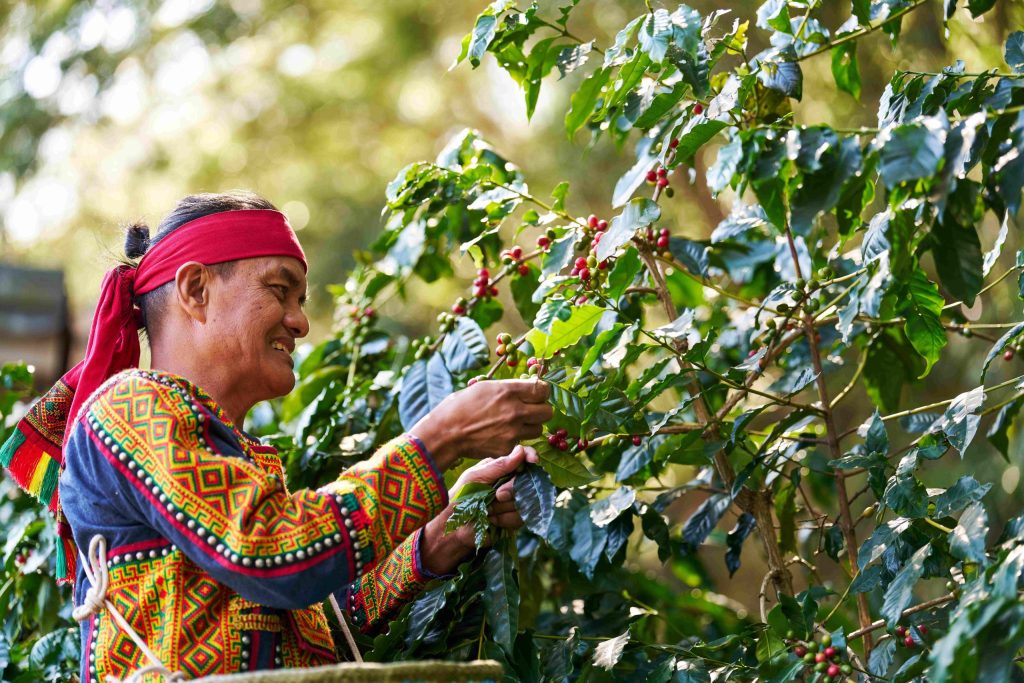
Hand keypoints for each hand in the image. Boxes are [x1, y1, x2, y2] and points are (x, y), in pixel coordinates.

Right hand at [411, 379, 551, 469]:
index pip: (544, 390)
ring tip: (514, 423)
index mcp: (509, 391)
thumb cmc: (461, 405)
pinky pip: (522, 442)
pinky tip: (500, 434)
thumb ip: (510, 388)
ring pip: (538, 429)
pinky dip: (515, 439)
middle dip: (540, 410)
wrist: (446, 432)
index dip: (541, 392)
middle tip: (529, 409)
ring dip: (530, 425)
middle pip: (547, 412)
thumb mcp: (485, 387)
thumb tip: (528, 388)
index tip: (536, 394)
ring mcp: (513, 432)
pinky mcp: (508, 448)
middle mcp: (515, 411)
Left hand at [418, 445, 537, 575]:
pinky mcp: (515, 518)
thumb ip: (498, 466)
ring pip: (526, 500)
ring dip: (505, 508)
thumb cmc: (460, 497)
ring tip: (488, 510)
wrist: (454, 528)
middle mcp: (510, 482)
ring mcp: (515, 501)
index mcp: (500, 468)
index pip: (522, 458)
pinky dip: (505, 519)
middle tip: (496, 496)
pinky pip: (521, 517)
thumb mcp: (475, 477)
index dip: (530, 457)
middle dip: (511, 490)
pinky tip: (492, 520)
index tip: (533, 461)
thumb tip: (520, 450)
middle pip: (527, 481)